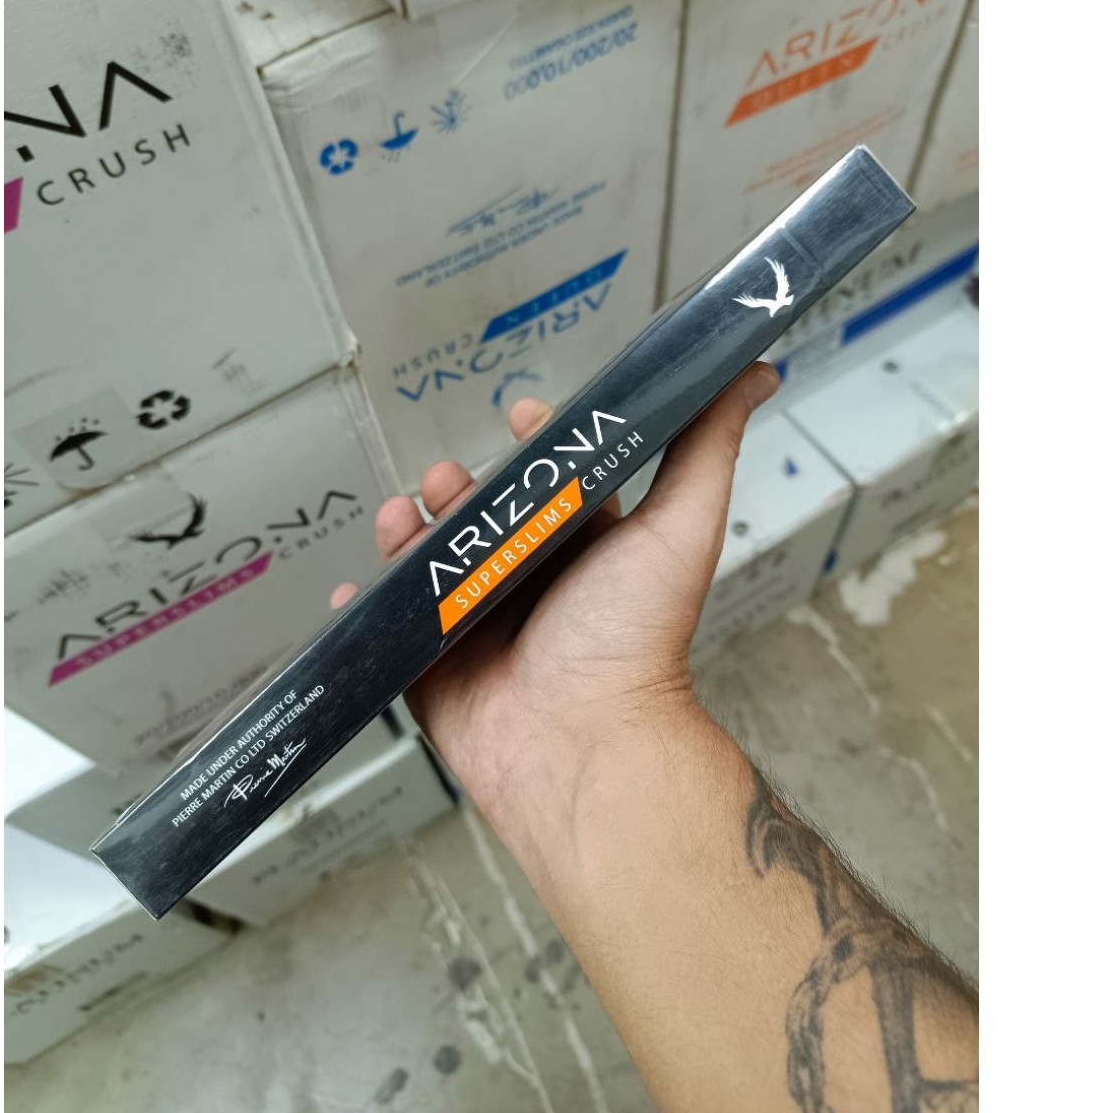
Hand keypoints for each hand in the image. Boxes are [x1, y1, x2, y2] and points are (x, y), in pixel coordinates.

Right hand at [330, 362, 779, 859]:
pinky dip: (366, 602)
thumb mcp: (678, 528)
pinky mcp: (431, 665)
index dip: (534, 442)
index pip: (552, 481)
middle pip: (480, 513)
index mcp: (584, 548)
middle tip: (448, 481)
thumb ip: (705, 447)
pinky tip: (357, 584)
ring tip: (402, 519)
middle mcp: (530, 581)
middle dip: (458, 485)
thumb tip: (756, 369)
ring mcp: (475, 623)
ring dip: (407, 530)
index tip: (519, 412)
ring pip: (428, 561)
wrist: (580, 743)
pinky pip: (388, 624)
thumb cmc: (632, 636)